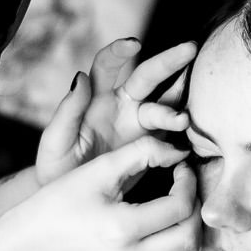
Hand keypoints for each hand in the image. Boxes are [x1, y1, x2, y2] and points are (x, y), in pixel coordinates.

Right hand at [0, 134, 201, 250]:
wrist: (29, 244)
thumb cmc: (58, 202)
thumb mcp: (97, 170)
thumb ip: (141, 153)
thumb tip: (178, 150)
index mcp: (121, 229)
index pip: (179, 207)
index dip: (188, 181)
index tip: (178, 164)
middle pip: (190, 235)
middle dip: (195, 204)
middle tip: (184, 182)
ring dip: (191, 225)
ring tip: (178, 199)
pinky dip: (178, 238)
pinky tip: (165, 215)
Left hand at [35, 38, 196, 184]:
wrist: (72, 205)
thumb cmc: (58, 169)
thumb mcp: (56, 142)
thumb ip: (67, 111)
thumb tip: (80, 76)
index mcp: (96, 97)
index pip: (107, 65)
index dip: (119, 52)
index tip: (134, 45)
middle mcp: (122, 105)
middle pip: (147, 76)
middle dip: (168, 62)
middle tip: (190, 49)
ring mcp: (140, 125)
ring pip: (164, 105)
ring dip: (176, 106)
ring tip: (183, 120)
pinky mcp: (154, 146)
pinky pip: (173, 135)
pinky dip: (185, 132)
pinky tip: (195, 133)